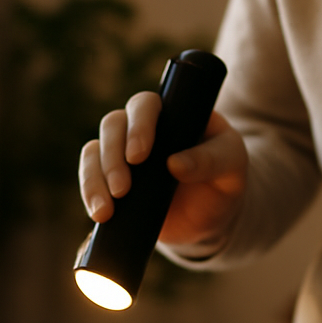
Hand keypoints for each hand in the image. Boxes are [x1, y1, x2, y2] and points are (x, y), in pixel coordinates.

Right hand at [78, 91, 248, 247]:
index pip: (145, 106)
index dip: (137, 126)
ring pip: (94, 151)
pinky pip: (90, 177)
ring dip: (95, 179)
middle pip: (112, 126)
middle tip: (122, 189)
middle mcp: (141, 128)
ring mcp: (122, 153)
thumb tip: (175, 164)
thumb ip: (211, 160)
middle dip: (113, 157)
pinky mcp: (112, 180)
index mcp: (171, 114)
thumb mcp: (232, 165)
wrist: (211, 217)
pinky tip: (99, 214)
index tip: (139, 156)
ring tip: (106, 210)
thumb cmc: (225, 180)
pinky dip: (90, 193)